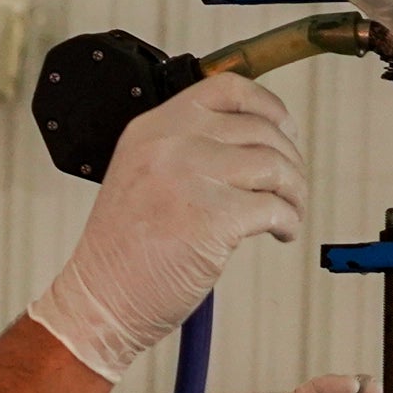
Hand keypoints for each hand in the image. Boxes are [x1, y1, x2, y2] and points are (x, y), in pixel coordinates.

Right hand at [27, 74, 306, 382]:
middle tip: (290, 187)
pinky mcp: (212, 218)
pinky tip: (280, 233)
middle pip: (259, 129)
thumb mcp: (141, 178)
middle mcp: (170, 144)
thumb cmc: (122, 256)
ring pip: (274, 166)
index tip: (284, 129)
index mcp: (152, 129)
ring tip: (289, 213)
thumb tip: (252, 145)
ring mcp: (190, 178)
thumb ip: (184, 152)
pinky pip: (274, 208)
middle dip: (289, 159)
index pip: (226, 90)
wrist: (98, 302)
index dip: (267, 106)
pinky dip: (288, 221)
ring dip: (294, 191)